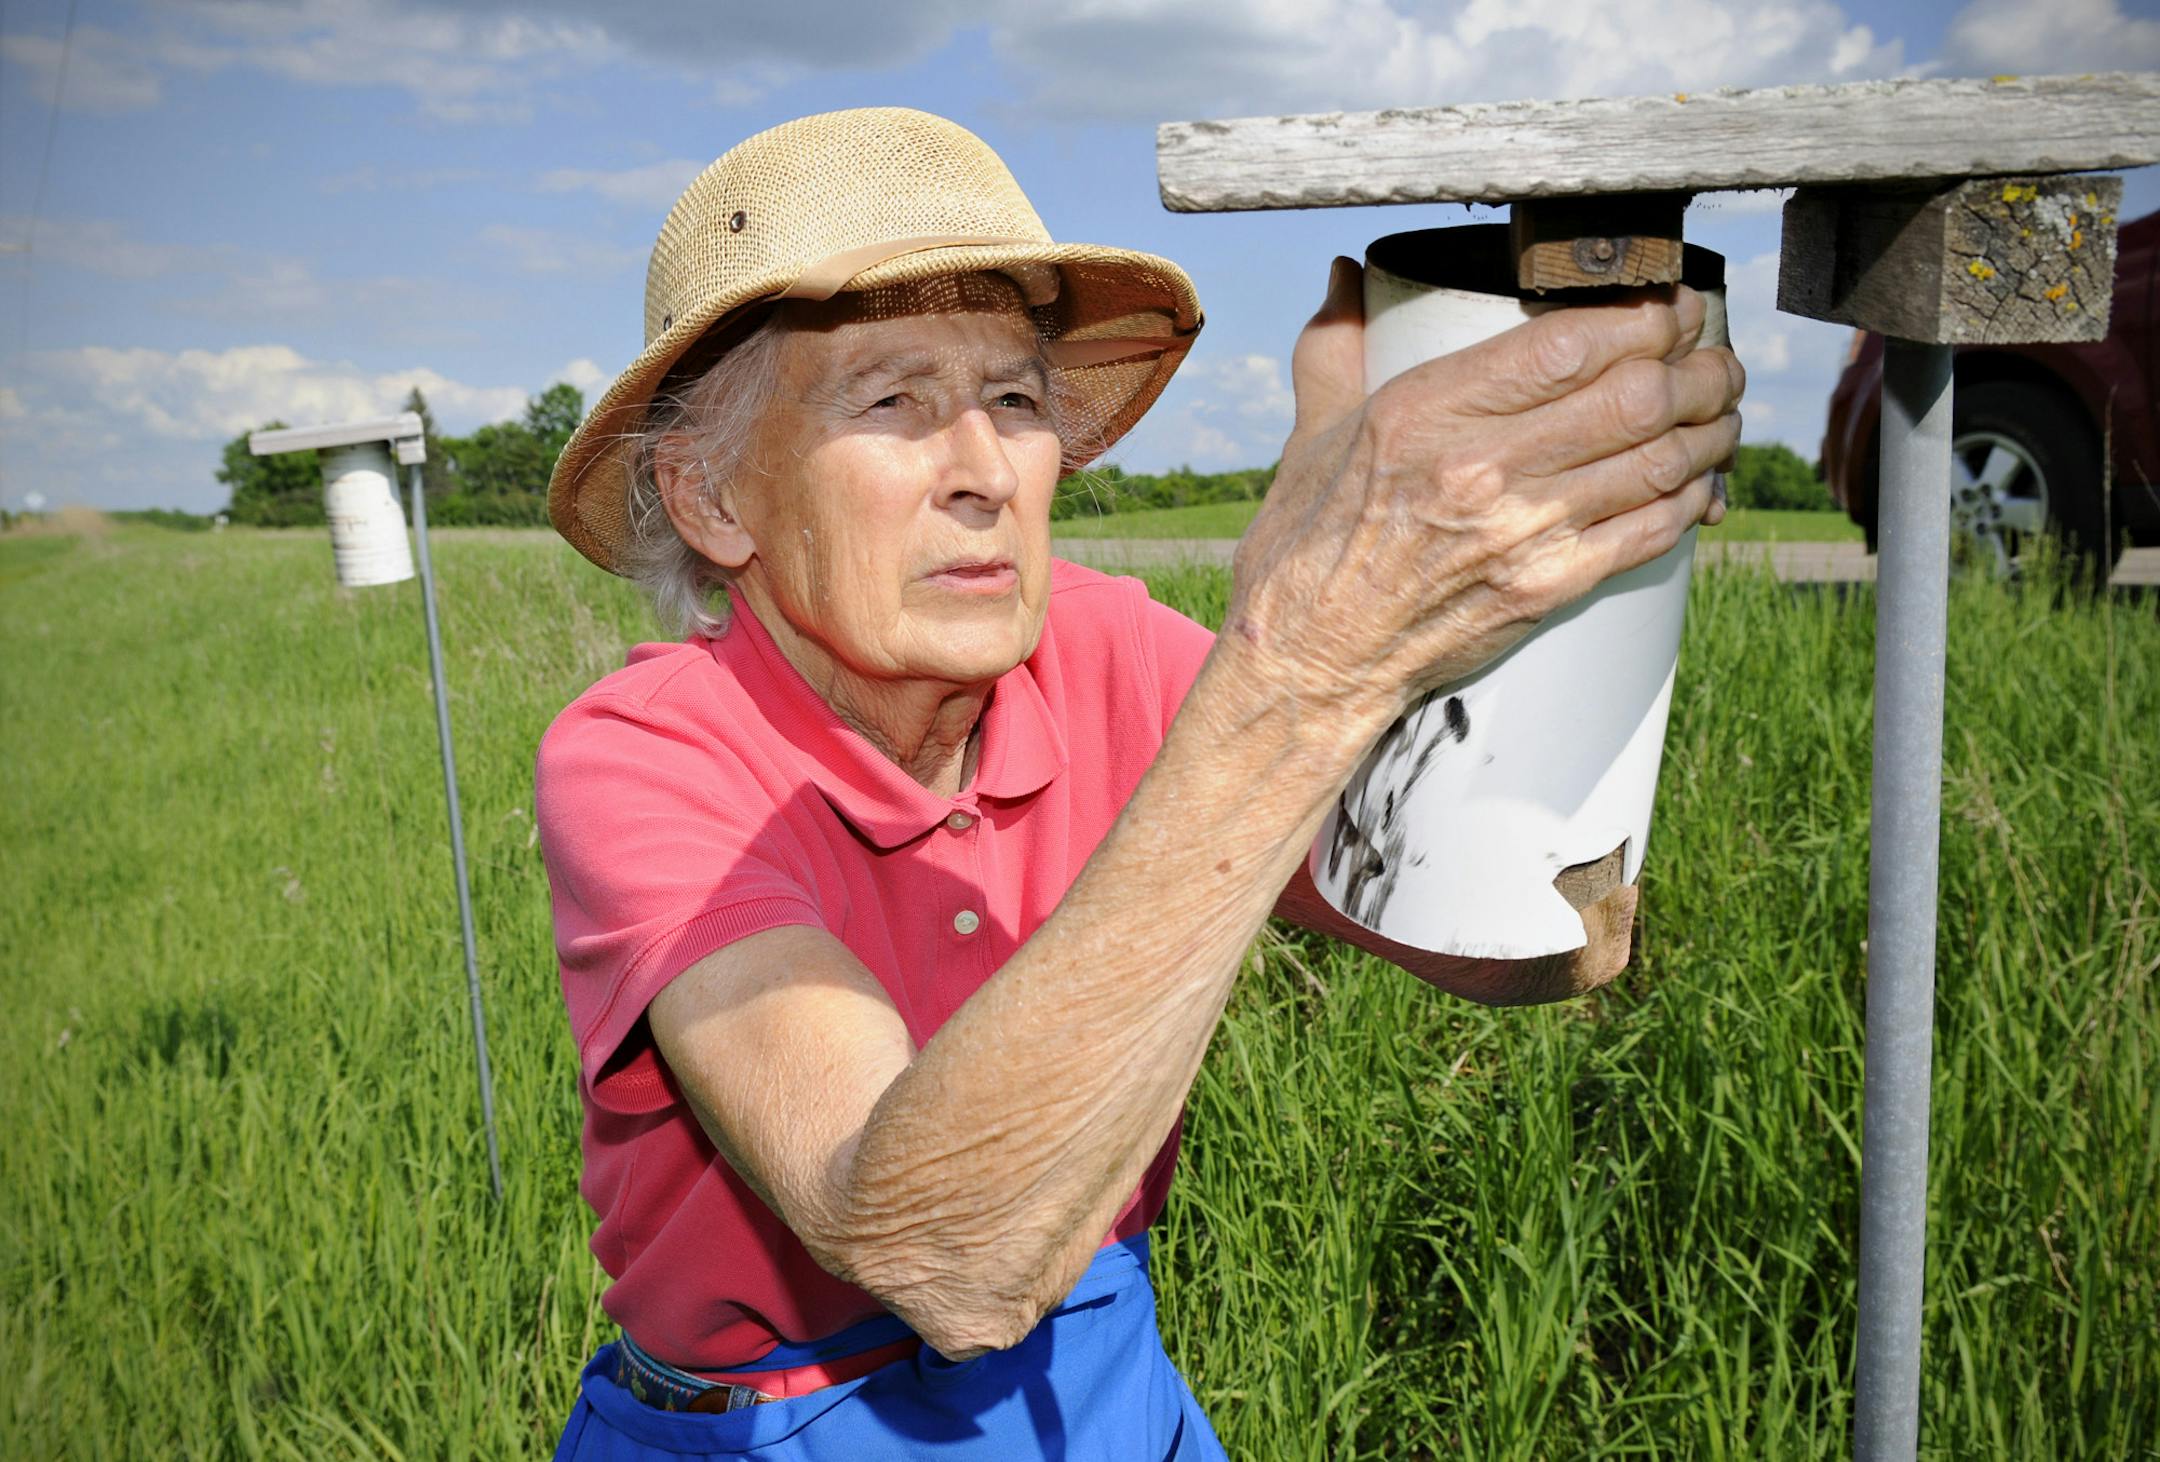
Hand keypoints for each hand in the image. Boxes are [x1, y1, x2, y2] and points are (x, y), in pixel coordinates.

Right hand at [1225, 256, 1744, 731]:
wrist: (1310, 665)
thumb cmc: (1306, 552)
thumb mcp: (1311, 438)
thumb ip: (1334, 349)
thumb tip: (1345, 277)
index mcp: (1424, 414)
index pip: (1571, 343)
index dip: (1646, 315)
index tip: (1673, 303)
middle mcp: (1482, 469)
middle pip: (1635, 396)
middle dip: (1698, 365)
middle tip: (1715, 355)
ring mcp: (1522, 535)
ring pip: (1659, 460)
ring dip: (1711, 428)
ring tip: (1723, 409)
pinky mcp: (1548, 591)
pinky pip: (1651, 532)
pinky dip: (1692, 500)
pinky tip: (1702, 482)